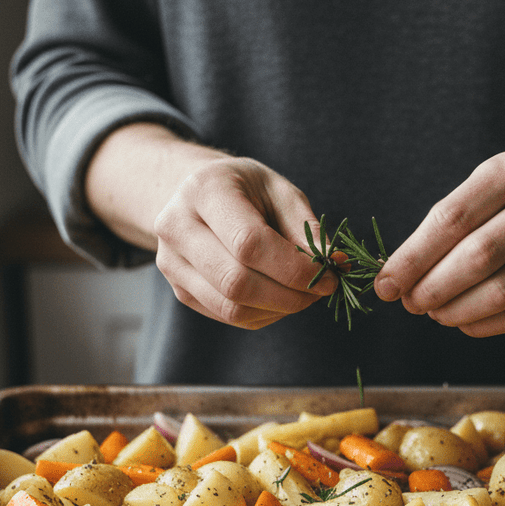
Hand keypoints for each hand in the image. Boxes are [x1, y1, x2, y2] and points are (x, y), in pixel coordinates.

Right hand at [152, 156, 333, 328]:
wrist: (196, 195)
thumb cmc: (246, 190)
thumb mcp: (279, 191)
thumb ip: (305, 228)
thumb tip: (333, 265)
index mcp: (204, 190)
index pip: (248, 243)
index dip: (293, 268)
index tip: (328, 276)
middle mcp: (176, 227)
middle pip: (236, 282)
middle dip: (288, 295)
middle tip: (319, 291)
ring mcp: (171, 263)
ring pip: (231, 307)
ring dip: (278, 309)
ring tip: (303, 295)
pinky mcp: (179, 289)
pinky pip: (227, 316)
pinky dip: (263, 314)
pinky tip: (280, 299)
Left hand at [374, 151, 504, 336]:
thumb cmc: (504, 212)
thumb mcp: (474, 200)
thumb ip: (435, 235)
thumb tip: (393, 283)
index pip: (452, 219)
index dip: (413, 258)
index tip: (386, 286)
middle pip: (478, 256)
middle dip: (433, 287)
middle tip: (411, 303)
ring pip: (501, 291)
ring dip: (455, 310)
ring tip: (435, 312)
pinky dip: (481, 324)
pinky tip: (461, 321)